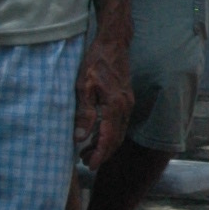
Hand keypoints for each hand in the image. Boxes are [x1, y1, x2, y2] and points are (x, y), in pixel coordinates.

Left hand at [75, 33, 133, 166]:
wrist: (113, 44)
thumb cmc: (96, 62)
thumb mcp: (84, 86)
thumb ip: (84, 113)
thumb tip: (80, 137)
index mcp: (114, 106)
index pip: (108, 138)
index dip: (99, 154)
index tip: (89, 165)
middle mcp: (125, 108)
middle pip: (116, 139)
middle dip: (102, 153)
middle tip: (85, 161)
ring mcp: (128, 104)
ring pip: (119, 133)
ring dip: (105, 145)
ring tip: (88, 151)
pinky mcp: (126, 100)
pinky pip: (120, 124)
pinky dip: (110, 134)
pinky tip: (97, 134)